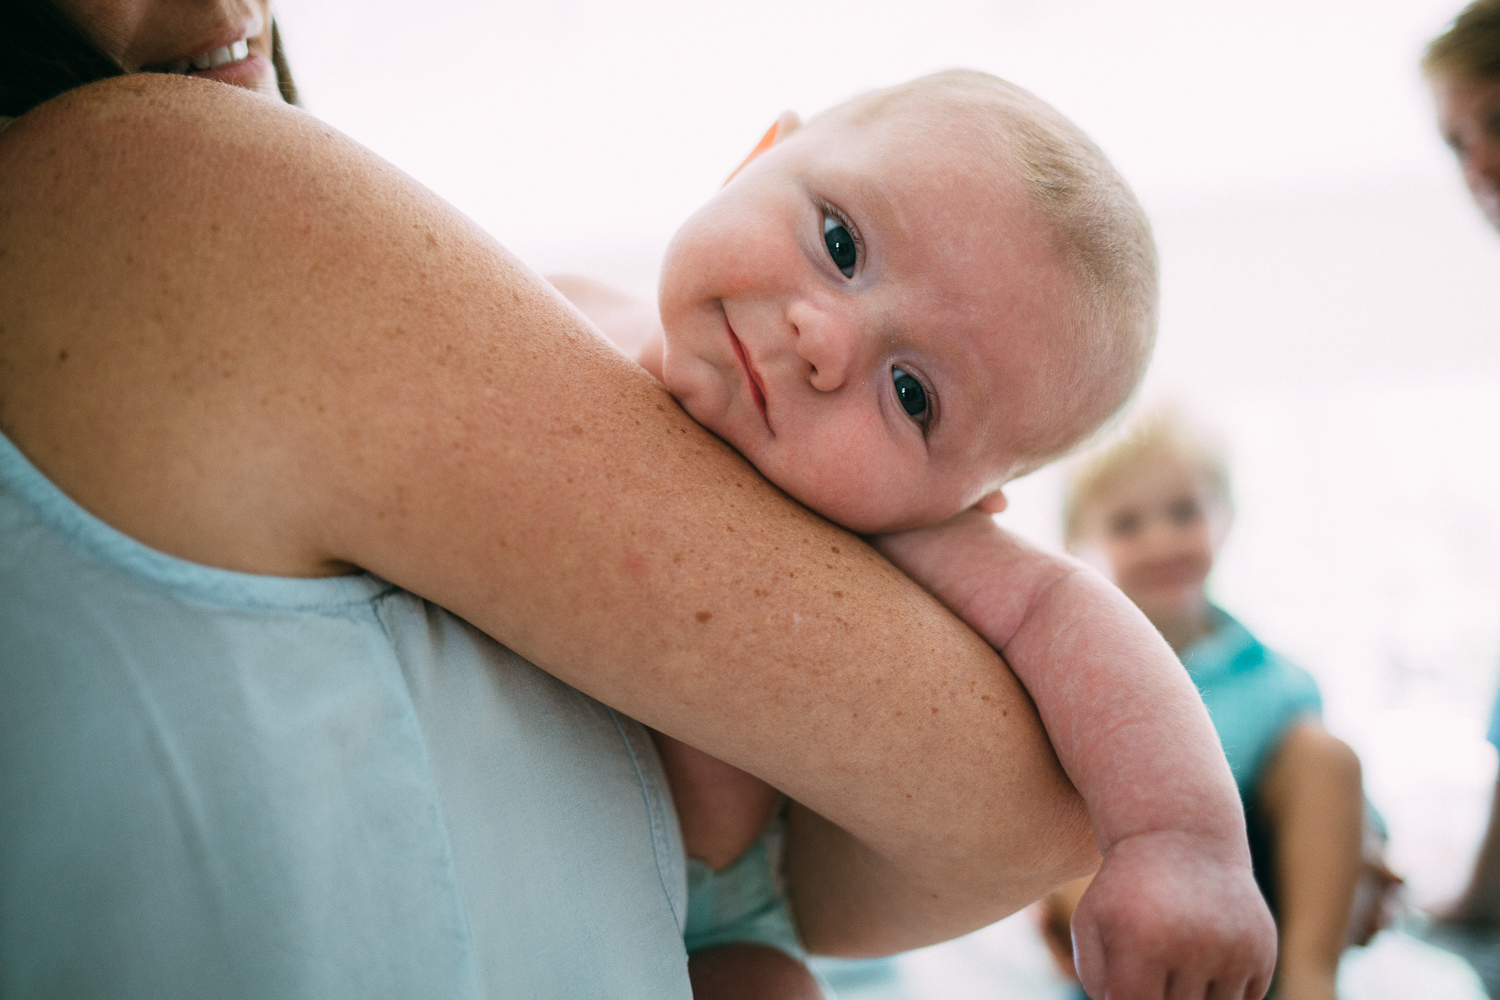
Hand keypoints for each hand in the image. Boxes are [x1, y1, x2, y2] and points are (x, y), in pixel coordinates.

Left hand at [1071, 831, 1275, 999]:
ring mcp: (1234, 950)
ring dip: (1194, 998)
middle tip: (1154, 965)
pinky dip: (1224, 990)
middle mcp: (1194, 946)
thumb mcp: (1091, 919)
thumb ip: (1093, 976)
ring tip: (1177, 962)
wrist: (1182, 836)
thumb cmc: (1127, 887)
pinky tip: (1205, 957)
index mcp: (1145, 941)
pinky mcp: (1261, 950)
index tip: (1127, 981)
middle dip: (1160, 997)